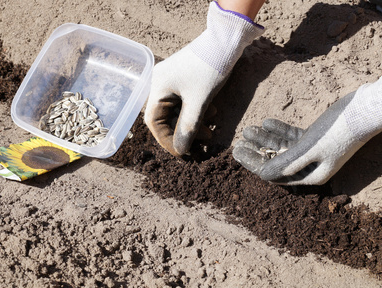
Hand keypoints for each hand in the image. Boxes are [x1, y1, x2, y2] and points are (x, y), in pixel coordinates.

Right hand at [144, 1, 262, 155]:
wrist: (226, 40)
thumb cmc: (210, 67)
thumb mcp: (200, 102)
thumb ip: (188, 127)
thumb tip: (181, 151)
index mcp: (157, 88)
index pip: (154, 122)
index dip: (167, 140)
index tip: (183, 154)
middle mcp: (160, 85)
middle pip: (166, 118)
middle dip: (184, 133)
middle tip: (201, 145)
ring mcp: (172, 82)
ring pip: (177, 112)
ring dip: (193, 124)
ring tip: (210, 132)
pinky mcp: (184, 80)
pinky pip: (185, 102)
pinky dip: (197, 113)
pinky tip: (212, 115)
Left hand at [233, 59, 381, 184]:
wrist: (365, 110)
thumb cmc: (338, 131)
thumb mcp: (308, 148)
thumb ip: (285, 163)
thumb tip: (262, 175)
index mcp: (310, 175)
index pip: (274, 174)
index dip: (254, 164)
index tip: (238, 154)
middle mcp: (311, 167)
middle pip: (276, 161)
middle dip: (256, 152)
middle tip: (237, 144)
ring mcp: (313, 152)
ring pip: (282, 147)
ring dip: (265, 139)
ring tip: (247, 130)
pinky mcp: (315, 138)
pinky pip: (292, 136)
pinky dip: (279, 130)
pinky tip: (265, 122)